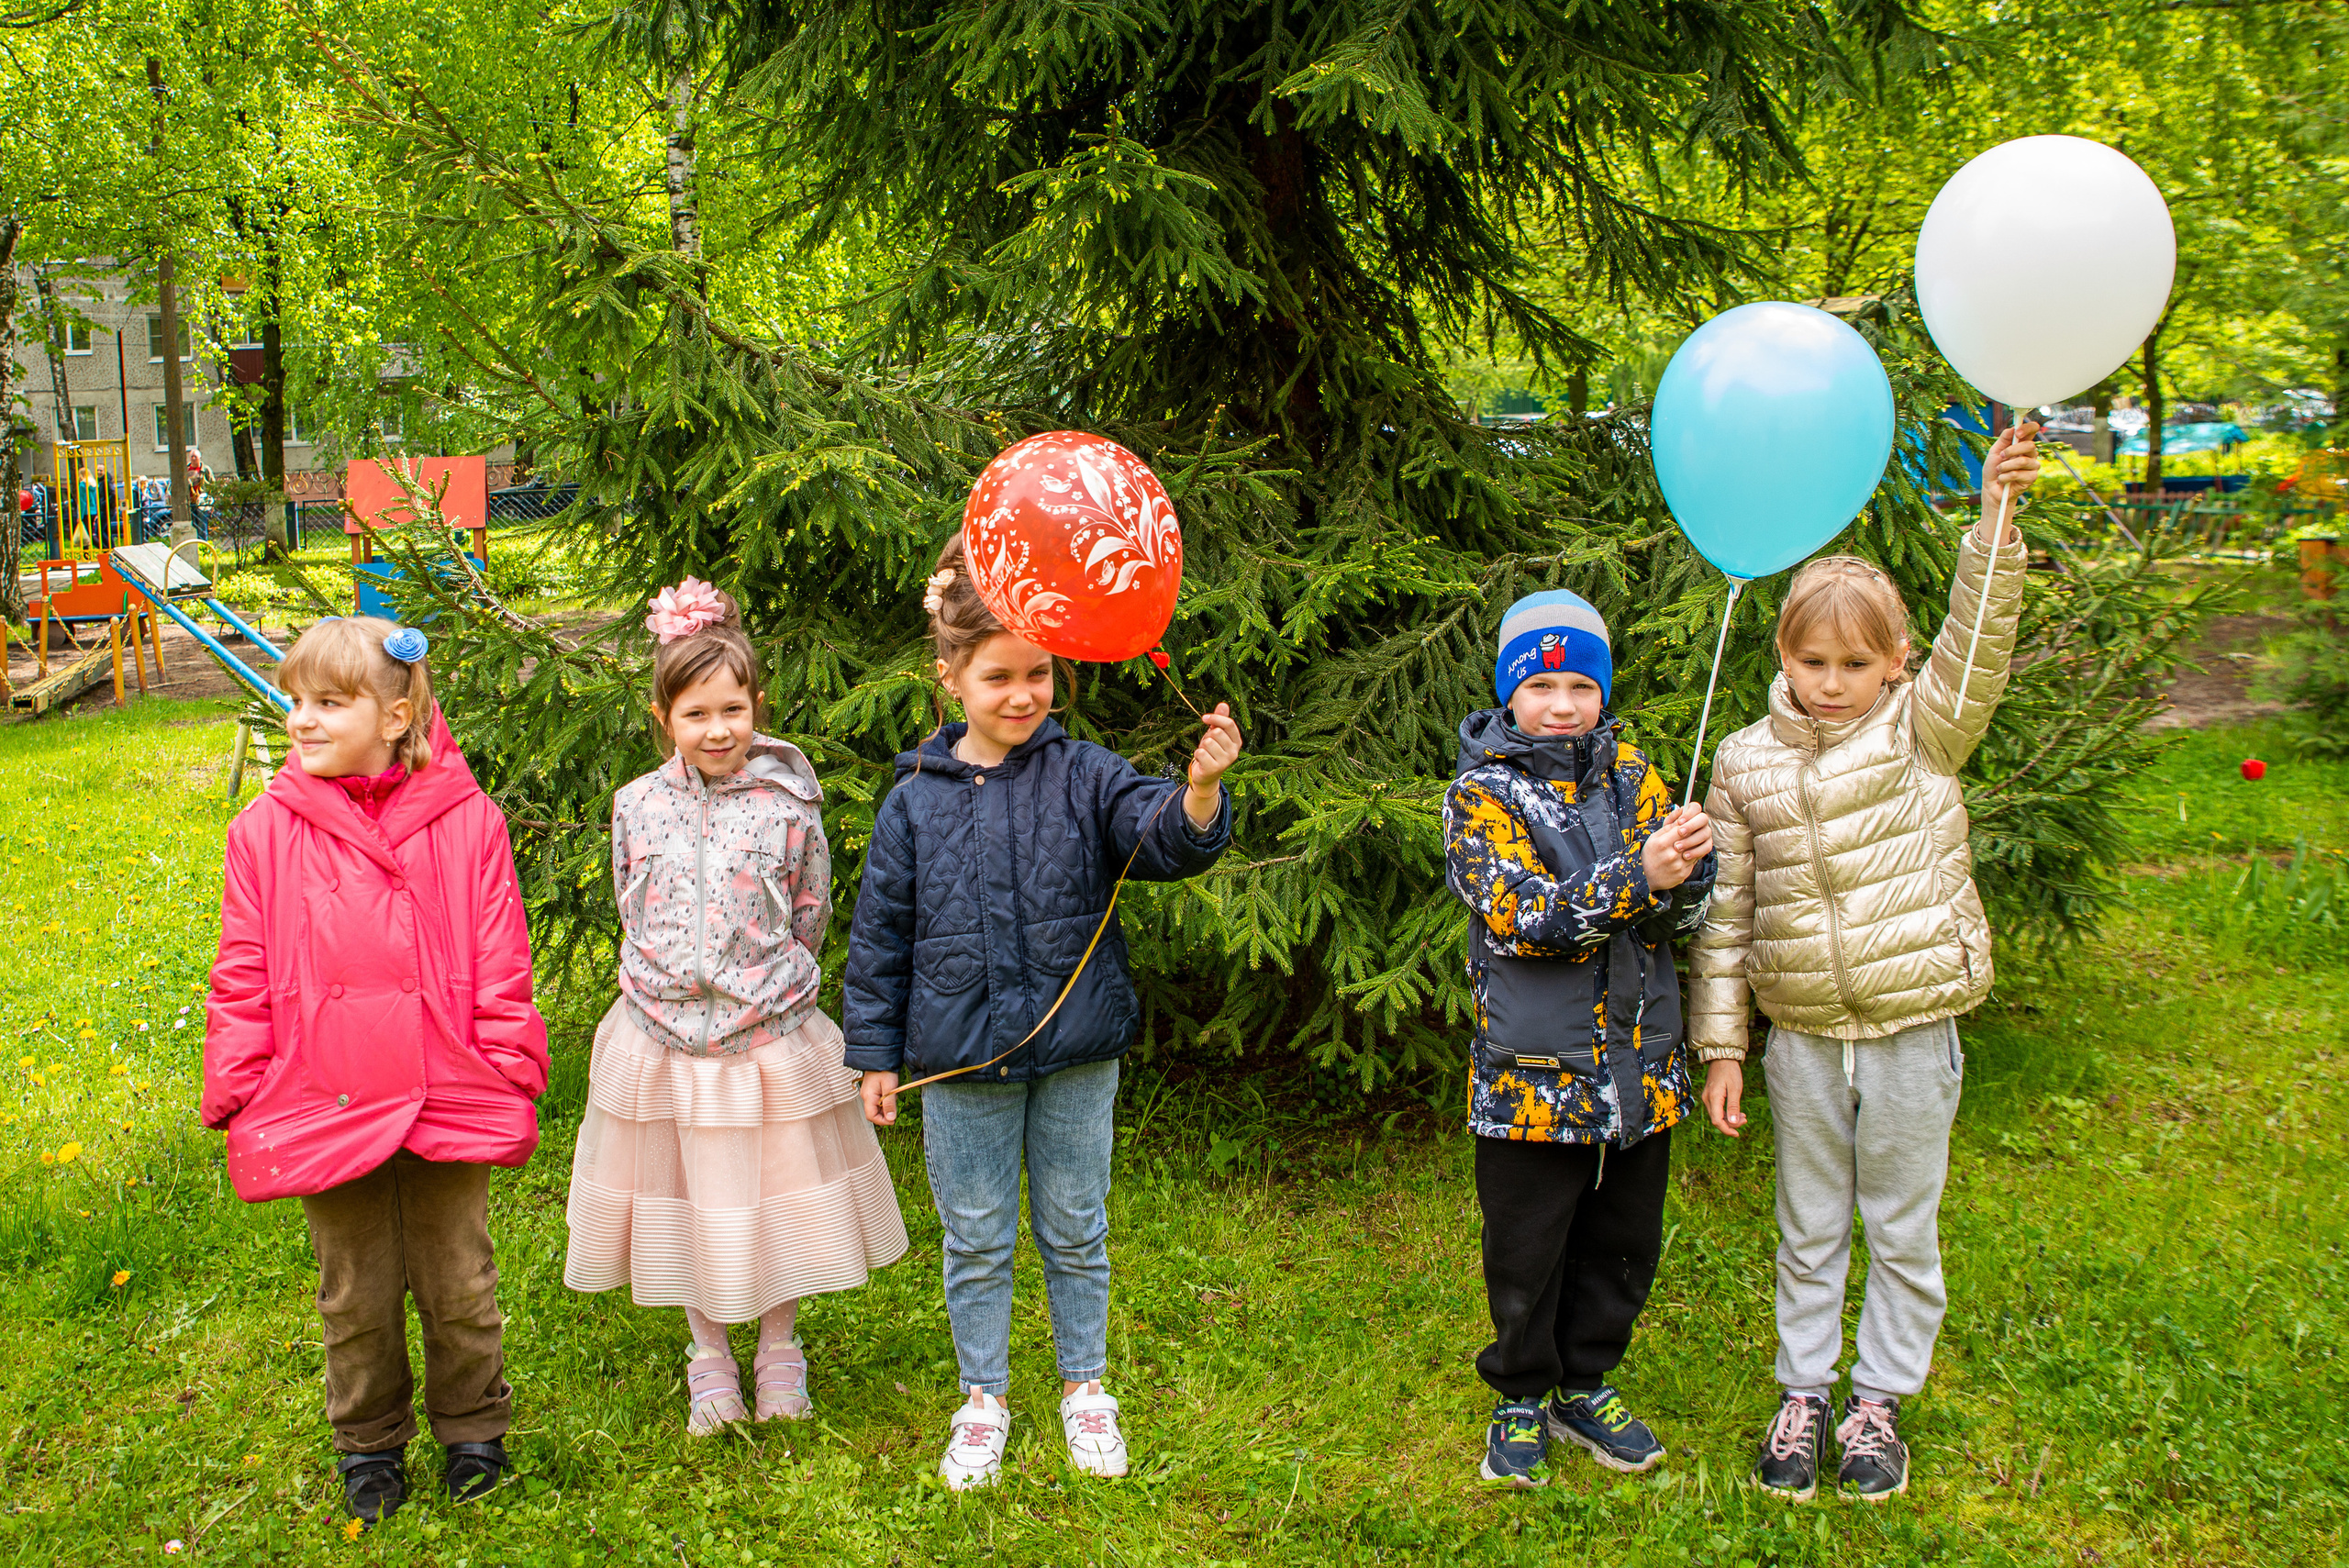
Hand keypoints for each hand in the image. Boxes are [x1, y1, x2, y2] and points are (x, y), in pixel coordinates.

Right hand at [860, 1070, 899, 1126]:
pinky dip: (883, 1103)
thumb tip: (890, 1118)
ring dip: (884, 1109)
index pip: (871, 1116)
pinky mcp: (871, 1091)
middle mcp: (865, 1096)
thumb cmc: (885, 1071)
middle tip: (895, 1112)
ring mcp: (867, 1093)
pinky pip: (876, 1102)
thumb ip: (889, 1103)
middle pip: (873, 1113)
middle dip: (884, 1116)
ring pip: (875, 1108)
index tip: (893, 1120)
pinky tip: (890, 1097)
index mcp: (868, 1097)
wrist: (881, 1057)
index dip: (882, 1121)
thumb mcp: (889, 1087)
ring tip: (893, 1102)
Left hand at [1186, 703, 1242, 826]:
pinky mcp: (1214, 768)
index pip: (1229, 724)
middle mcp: (1234, 752)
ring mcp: (1225, 761)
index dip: (1215, 718)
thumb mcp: (1216, 735)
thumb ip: (1220, 720)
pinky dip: (1197, 755)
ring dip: (1202, 746)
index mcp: (1237, 742)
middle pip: (1216, 732)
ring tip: (1205, 753)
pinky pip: (1200, 753)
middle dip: (1207, 736)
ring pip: (1208, 742)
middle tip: (1207, 745)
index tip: (1204, 718)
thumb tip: (1224, 704)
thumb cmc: (1211, 752)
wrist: (1206, 776)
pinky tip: (1201, 761)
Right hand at [1640, 805, 1712, 892]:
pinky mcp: (1683, 874)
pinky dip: (1693, 856)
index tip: (1687, 823)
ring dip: (1694, 845)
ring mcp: (1678, 866)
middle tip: (1691, 832)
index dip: (1687, 824)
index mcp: (1661, 843)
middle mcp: (1671, 855)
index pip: (1682, 828)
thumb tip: (1682, 813)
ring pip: (1695, 850)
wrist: (1645, 878)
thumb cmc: (1650, 854)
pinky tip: (1686, 855)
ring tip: (1688, 844)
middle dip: (1692, 834)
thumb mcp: (1654, 837)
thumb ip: (1669, 826)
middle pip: (1691, 838)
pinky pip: (1694, 861)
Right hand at [1702, 1057, 1746, 1136]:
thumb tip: (1732, 1122)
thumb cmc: (1730, 1071)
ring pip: (1717, 1115)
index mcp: (1713, 1098)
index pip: (1717, 1121)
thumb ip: (1733, 1106)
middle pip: (1716, 1119)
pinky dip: (1726, 1113)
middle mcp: (1707, 1099)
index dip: (1727, 1130)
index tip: (1737, 1134)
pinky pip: (1717, 1109)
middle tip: (1745, 1120)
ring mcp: (1707, 1097)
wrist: (1722, 1058)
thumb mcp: (1735, 1089)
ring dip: (1729, 1119)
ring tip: (1743, 1116)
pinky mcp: (1710, 1096)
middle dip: (1731, 1124)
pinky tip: (1736, 1111)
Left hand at [1977, 421, 2039, 546]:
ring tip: (1998, 471)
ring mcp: (2033, 466)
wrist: (1991, 490)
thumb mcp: (1995, 452)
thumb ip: (2003, 440)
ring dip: (2005, 466)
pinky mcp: (2031, 478)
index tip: (2017, 432)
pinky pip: (2018, 474)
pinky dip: (2005, 477)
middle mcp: (2030, 454)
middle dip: (2011, 451)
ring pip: (2022, 461)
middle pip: (2029, 445)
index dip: (2028, 428)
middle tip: (2001, 457)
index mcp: (2022, 444)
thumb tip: (2012, 428)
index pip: (2033, 430)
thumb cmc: (1993, 470)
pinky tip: (2002, 480)